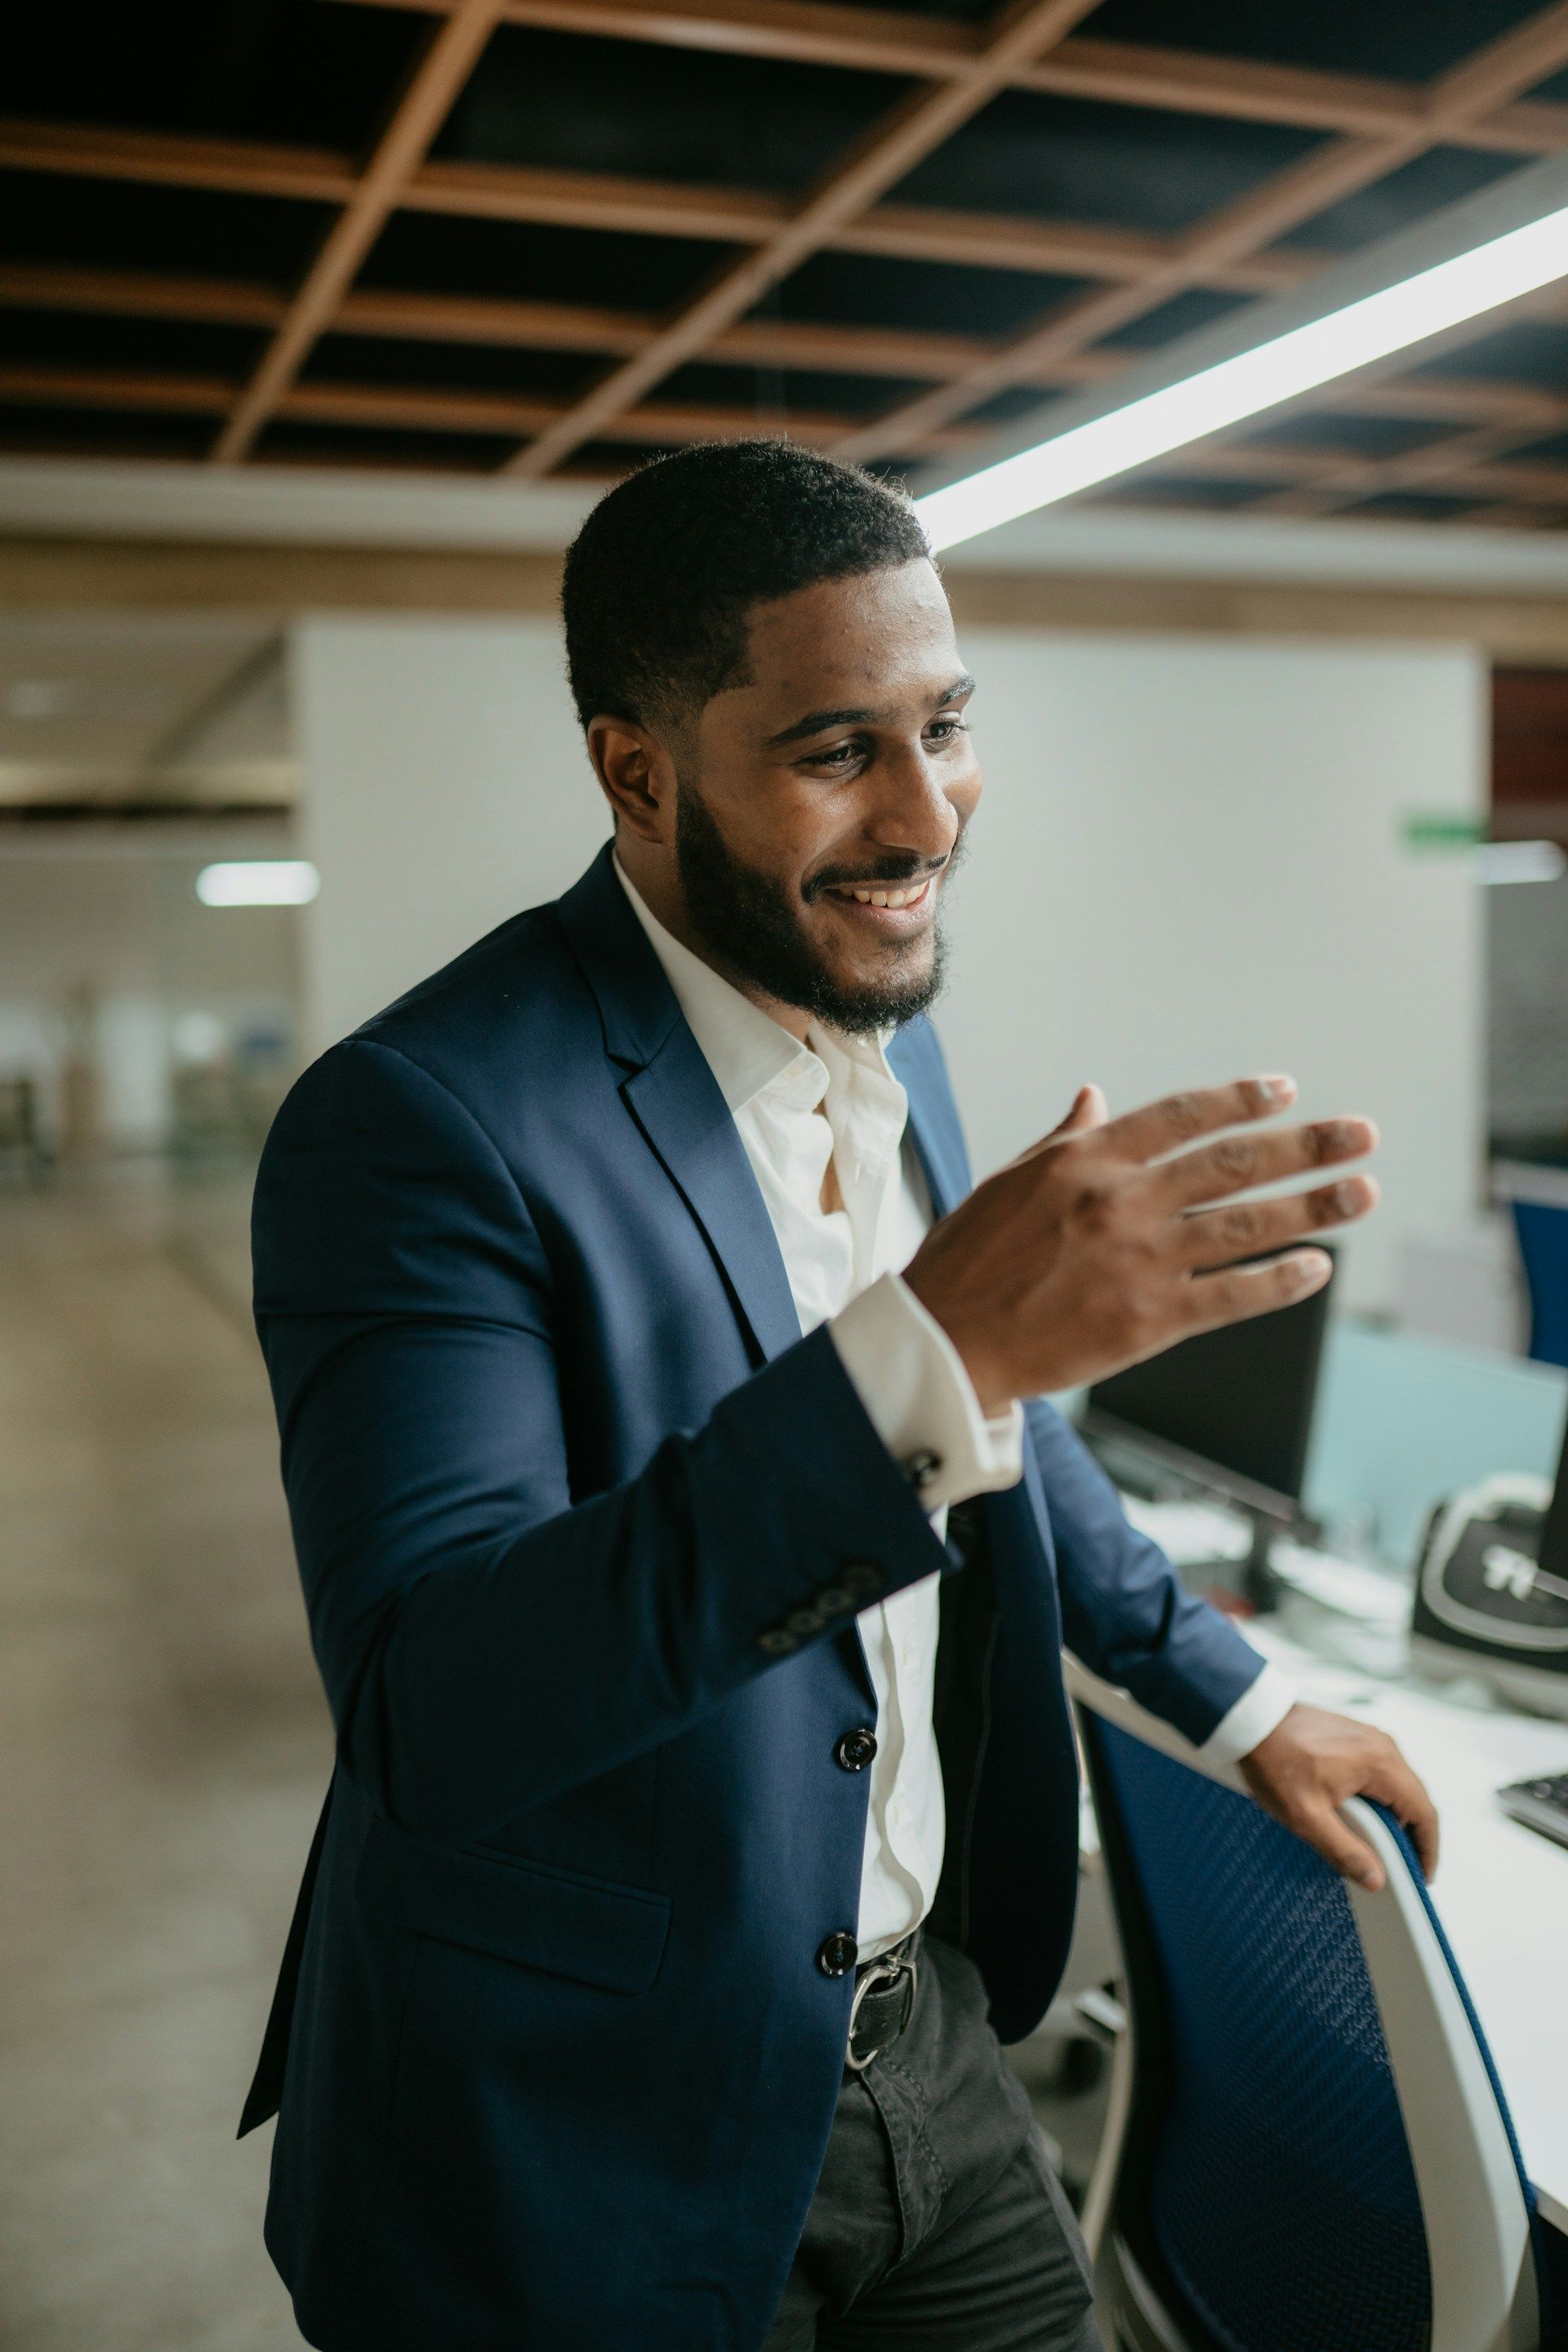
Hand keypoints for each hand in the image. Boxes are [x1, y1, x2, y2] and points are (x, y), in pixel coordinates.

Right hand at [902, 1075, 1378, 1415]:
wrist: (948, 1340)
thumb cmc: (970, 1259)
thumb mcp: (1012, 1180)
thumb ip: (1067, 1139)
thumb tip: (1095, 1097)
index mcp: (1088, 1159)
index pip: (1184, 1116)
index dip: (1241, 1100)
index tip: (1286, 1091)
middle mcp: (1123, 1200)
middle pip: (1236, 1163)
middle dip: (1308, 1146)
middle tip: (1361, 1134)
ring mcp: (1141, 1259)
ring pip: (1249, 1224)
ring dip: (1315, 1206)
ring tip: (1363, 1192)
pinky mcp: (1150, 1319)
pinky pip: (1234, 1295)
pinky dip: (1281, 1280)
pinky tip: (1318, 1267)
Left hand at [1239, 1703, 1438, 1889]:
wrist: (1249, 1719)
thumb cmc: (1274, 1760)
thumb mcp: (1306, 1816)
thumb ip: (1344, 1850)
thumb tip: (1375, 1878)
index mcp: (1380, 1763)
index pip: (1423, 1813)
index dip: (1427, 1849)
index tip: (1422, 1876)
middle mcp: (1382, 1745)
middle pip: (1415, 1798)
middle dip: (1413, 1835)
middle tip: (1403, 1869)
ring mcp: (1369, 1737)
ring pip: (1399, 1784)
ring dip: (1396, 1816)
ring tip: (1383, 1847)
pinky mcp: (1354, 1735)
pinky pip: (1380, 1770)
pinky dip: (1381, 1796)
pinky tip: (1365, 1816)